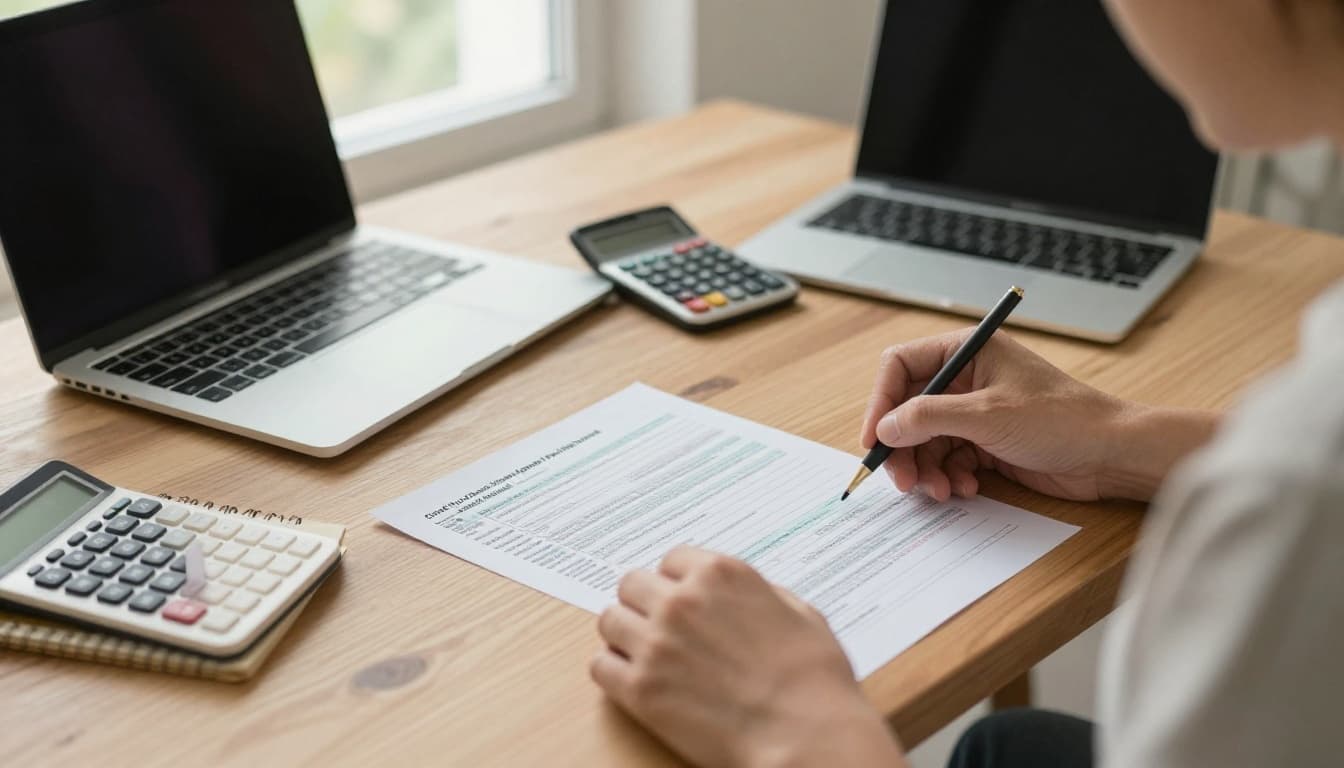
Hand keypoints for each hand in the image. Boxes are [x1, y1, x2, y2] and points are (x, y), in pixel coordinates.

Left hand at [591, 547, 905, 767]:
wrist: (806, 734)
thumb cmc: (813, 680)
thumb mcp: (799, 612)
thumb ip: (758, 593)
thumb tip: (740, 595)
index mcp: (720, 574)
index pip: (671, 559)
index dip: (676, 582)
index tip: (680, 599)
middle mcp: (681, 600)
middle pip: (632, 584)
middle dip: (645, 604)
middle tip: (659, 628)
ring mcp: (656, 643)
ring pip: (610, 621)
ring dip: (625, 636)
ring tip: (647, 656)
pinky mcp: (640, 688)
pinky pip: (600, 666)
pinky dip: (614, 672)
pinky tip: (635, 682)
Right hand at [861, 329, 1217, 501]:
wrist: (1111, 455)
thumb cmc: (1061, 419)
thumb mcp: (987, 415)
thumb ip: (929, 418)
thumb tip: (885, 428)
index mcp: (967, 351)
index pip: (901, 367)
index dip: (881, 402)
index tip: (874, 439)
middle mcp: (967, 378)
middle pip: (908, 410)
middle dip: (903, 447)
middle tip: (902, 480)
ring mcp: (975, 412)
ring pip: (925, 440)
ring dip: (926, 469)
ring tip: (940, 491)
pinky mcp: (986, 442)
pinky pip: (947, 459)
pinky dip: (948, 477)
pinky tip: (965, 489)